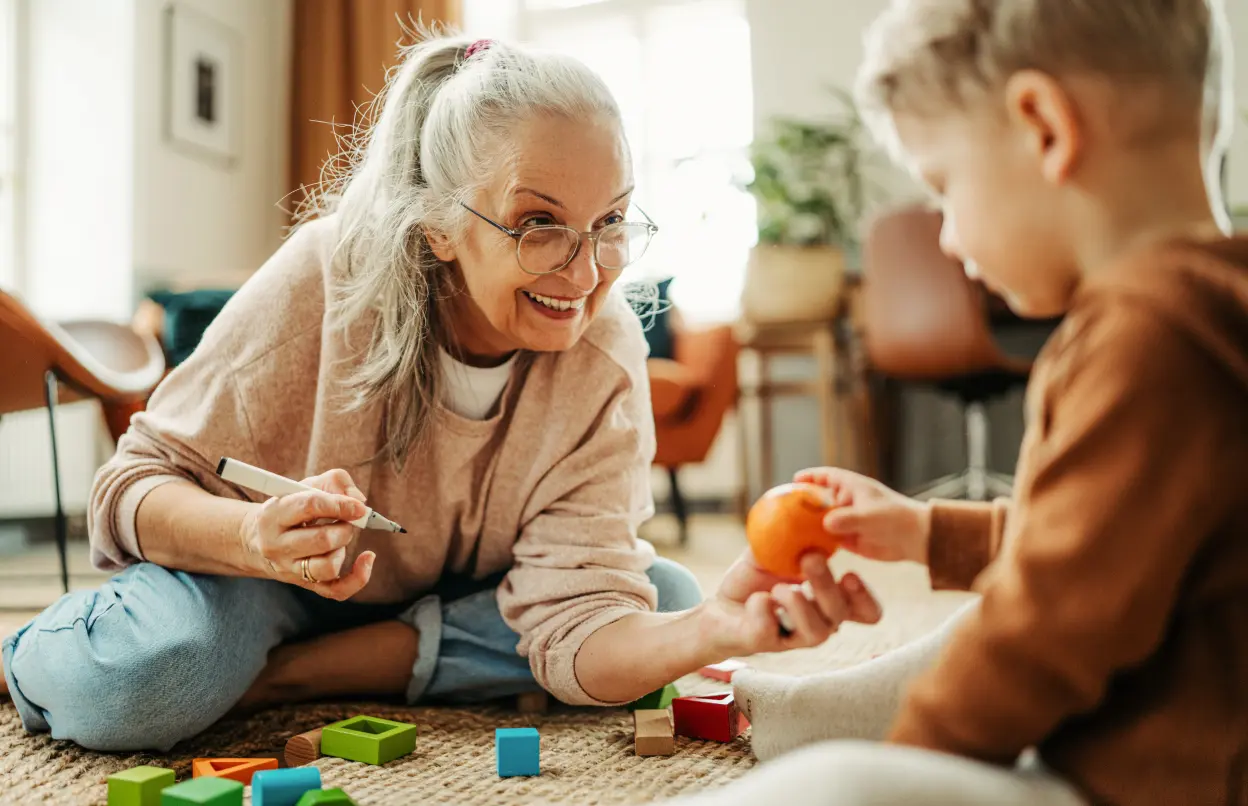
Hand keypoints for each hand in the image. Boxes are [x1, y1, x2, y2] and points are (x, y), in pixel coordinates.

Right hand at [238, 468, 375, 600]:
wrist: (258, 541)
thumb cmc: (290, 509)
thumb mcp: (305, 485)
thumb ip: (335, 481)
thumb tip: (358, 499)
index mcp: (274, 515)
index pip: (310, 506)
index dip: (340, 504)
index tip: (359, 506)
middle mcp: (278, 546)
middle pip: (322, 540)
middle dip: (345, 528)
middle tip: (347, 520)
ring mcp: (290, 569)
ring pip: (328, 566)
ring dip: (344, 549)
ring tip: (339, 538)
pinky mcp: (306, 584)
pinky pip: (337, 590)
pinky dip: (358, 577)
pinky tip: (367, 558)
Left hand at [697, 549, 881, 658]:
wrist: (721, 607)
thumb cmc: (755, 581)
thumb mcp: (774, 552)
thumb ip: (791, 535)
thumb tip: (801, 504)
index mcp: (827, 602)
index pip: (865, 611)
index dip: (865, 597)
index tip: (850, 574)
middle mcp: (818, 623)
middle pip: (839, 614)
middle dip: (826, 584)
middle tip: (810, 558)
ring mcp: (793, 637)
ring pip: (817, 632)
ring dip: (798, 602)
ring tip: (778, 587)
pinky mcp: (764, 643)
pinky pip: (769, 630)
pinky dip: (762, 608)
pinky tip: (756, 599)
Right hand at [795, 467, 931, 564]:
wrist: (916, 540)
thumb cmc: (897, 519)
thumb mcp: (871, 516)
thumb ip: (848, 519)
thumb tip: (826, 523)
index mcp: (852, 487)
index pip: (826, 477)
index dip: (810, 476)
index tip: (794, 480)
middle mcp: (846, 502)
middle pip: (818, 500)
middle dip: (801, 504)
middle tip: (781, 510)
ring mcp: (846, 521)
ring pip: (820, 522)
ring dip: (806, 527)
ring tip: (786, 533)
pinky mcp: (848, 540)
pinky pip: (827, 540)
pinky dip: (816, 544)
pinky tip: (804, 551)